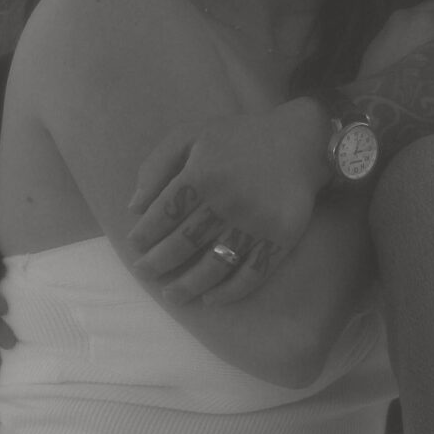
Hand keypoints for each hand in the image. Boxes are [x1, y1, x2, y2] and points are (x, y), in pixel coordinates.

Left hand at [124, 99, 329, 305]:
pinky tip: (211, 299)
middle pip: (183, 244)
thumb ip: (157, 165)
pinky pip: (251, 274)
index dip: (145, 234)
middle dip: (158, 263)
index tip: (135, 246)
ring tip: (172, 295)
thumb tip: (134, 207)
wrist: (300, 142)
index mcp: (202, 174)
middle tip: (144, 273)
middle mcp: (226, 201)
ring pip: (214, 265)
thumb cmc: (238, 138)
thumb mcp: (192, 135)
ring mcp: (254, 223)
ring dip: (188, 286)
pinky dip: (229, 292)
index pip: (163, 214)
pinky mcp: (279, 239)